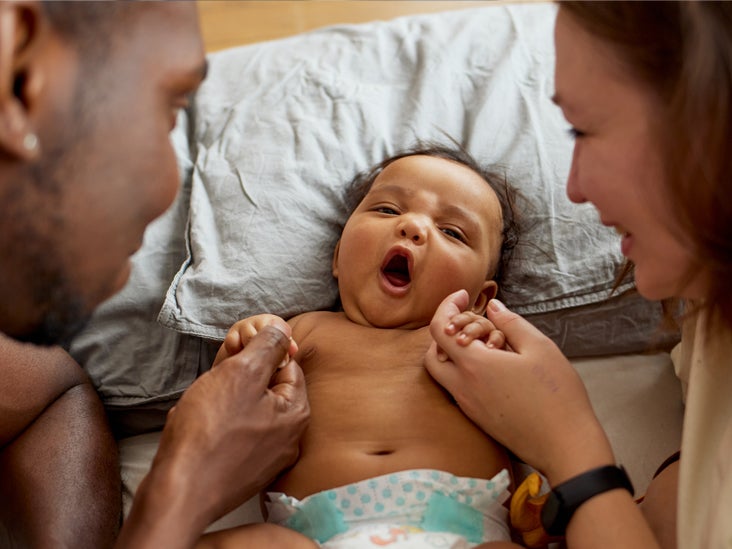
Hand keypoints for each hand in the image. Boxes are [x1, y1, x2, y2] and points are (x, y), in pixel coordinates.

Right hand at [142, 322, 308, 534]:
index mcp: (296, 412)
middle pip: (264, 386)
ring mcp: (265, 458)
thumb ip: (267, 346)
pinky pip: (231, 433)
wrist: (178, 492)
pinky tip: (195, 424)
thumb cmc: (209, 431)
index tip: (234, 347)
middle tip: (212, 377)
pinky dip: (213, 422)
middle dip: (235, 375)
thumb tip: (282, 329)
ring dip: (220, 397)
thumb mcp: (241, 372)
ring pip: (244, 408)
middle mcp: (288, 438)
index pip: (286, 364)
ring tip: (200, 404)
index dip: (258, 349)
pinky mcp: (241, 472)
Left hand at [425, 290, 613, 484]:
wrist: (564, 446)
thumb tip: (491, 307)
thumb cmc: (557, 395)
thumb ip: (510, 323)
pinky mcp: (477, 418)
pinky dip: (464, 371)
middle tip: (469, 321)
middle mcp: (462, 386)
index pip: (438, 328)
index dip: (446, 306)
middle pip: (431, 354)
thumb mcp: (539, 348)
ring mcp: (467, 405)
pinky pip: (457, 389)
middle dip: (443, 332)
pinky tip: (493, 366)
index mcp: (474, 365)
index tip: (464, 295)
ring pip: (443, 373)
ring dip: (452, 353)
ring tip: (483, 342)